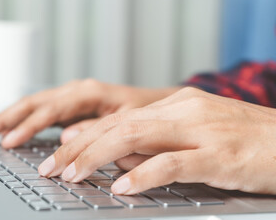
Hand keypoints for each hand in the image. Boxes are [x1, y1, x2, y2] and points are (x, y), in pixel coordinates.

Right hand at [0, 79, 179, 150]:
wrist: (157, 103)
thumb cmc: (147, 111)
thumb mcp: (130, 121)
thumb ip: (97, 129)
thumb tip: (65, 139)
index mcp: (89, 92)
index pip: (51, 110)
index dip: (29, 126)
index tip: (9, 142)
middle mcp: (76, 91)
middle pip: (33, 102)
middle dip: (5, 119)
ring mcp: (72, 97)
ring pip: (33, 104)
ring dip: (8, 118)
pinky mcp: (71, 106)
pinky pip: (41, 111)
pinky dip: (22, 121)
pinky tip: (9, 130)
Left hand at [38, 87, 275, 195]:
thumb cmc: (241, 141)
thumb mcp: (192, 135)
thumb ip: (155, 143)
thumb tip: (117, 158)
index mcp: (175, 105)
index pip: (118, 119)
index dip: (84, 136)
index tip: (59, 151)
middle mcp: (182, 111)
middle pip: (118, 126)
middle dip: (79, 147)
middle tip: (51, 166)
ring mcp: (200, 130)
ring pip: (136, 137)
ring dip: (97, 157)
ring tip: (71, 174)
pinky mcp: (217, 154)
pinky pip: (172, 162)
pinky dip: (143, 174)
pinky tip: (121, 187)